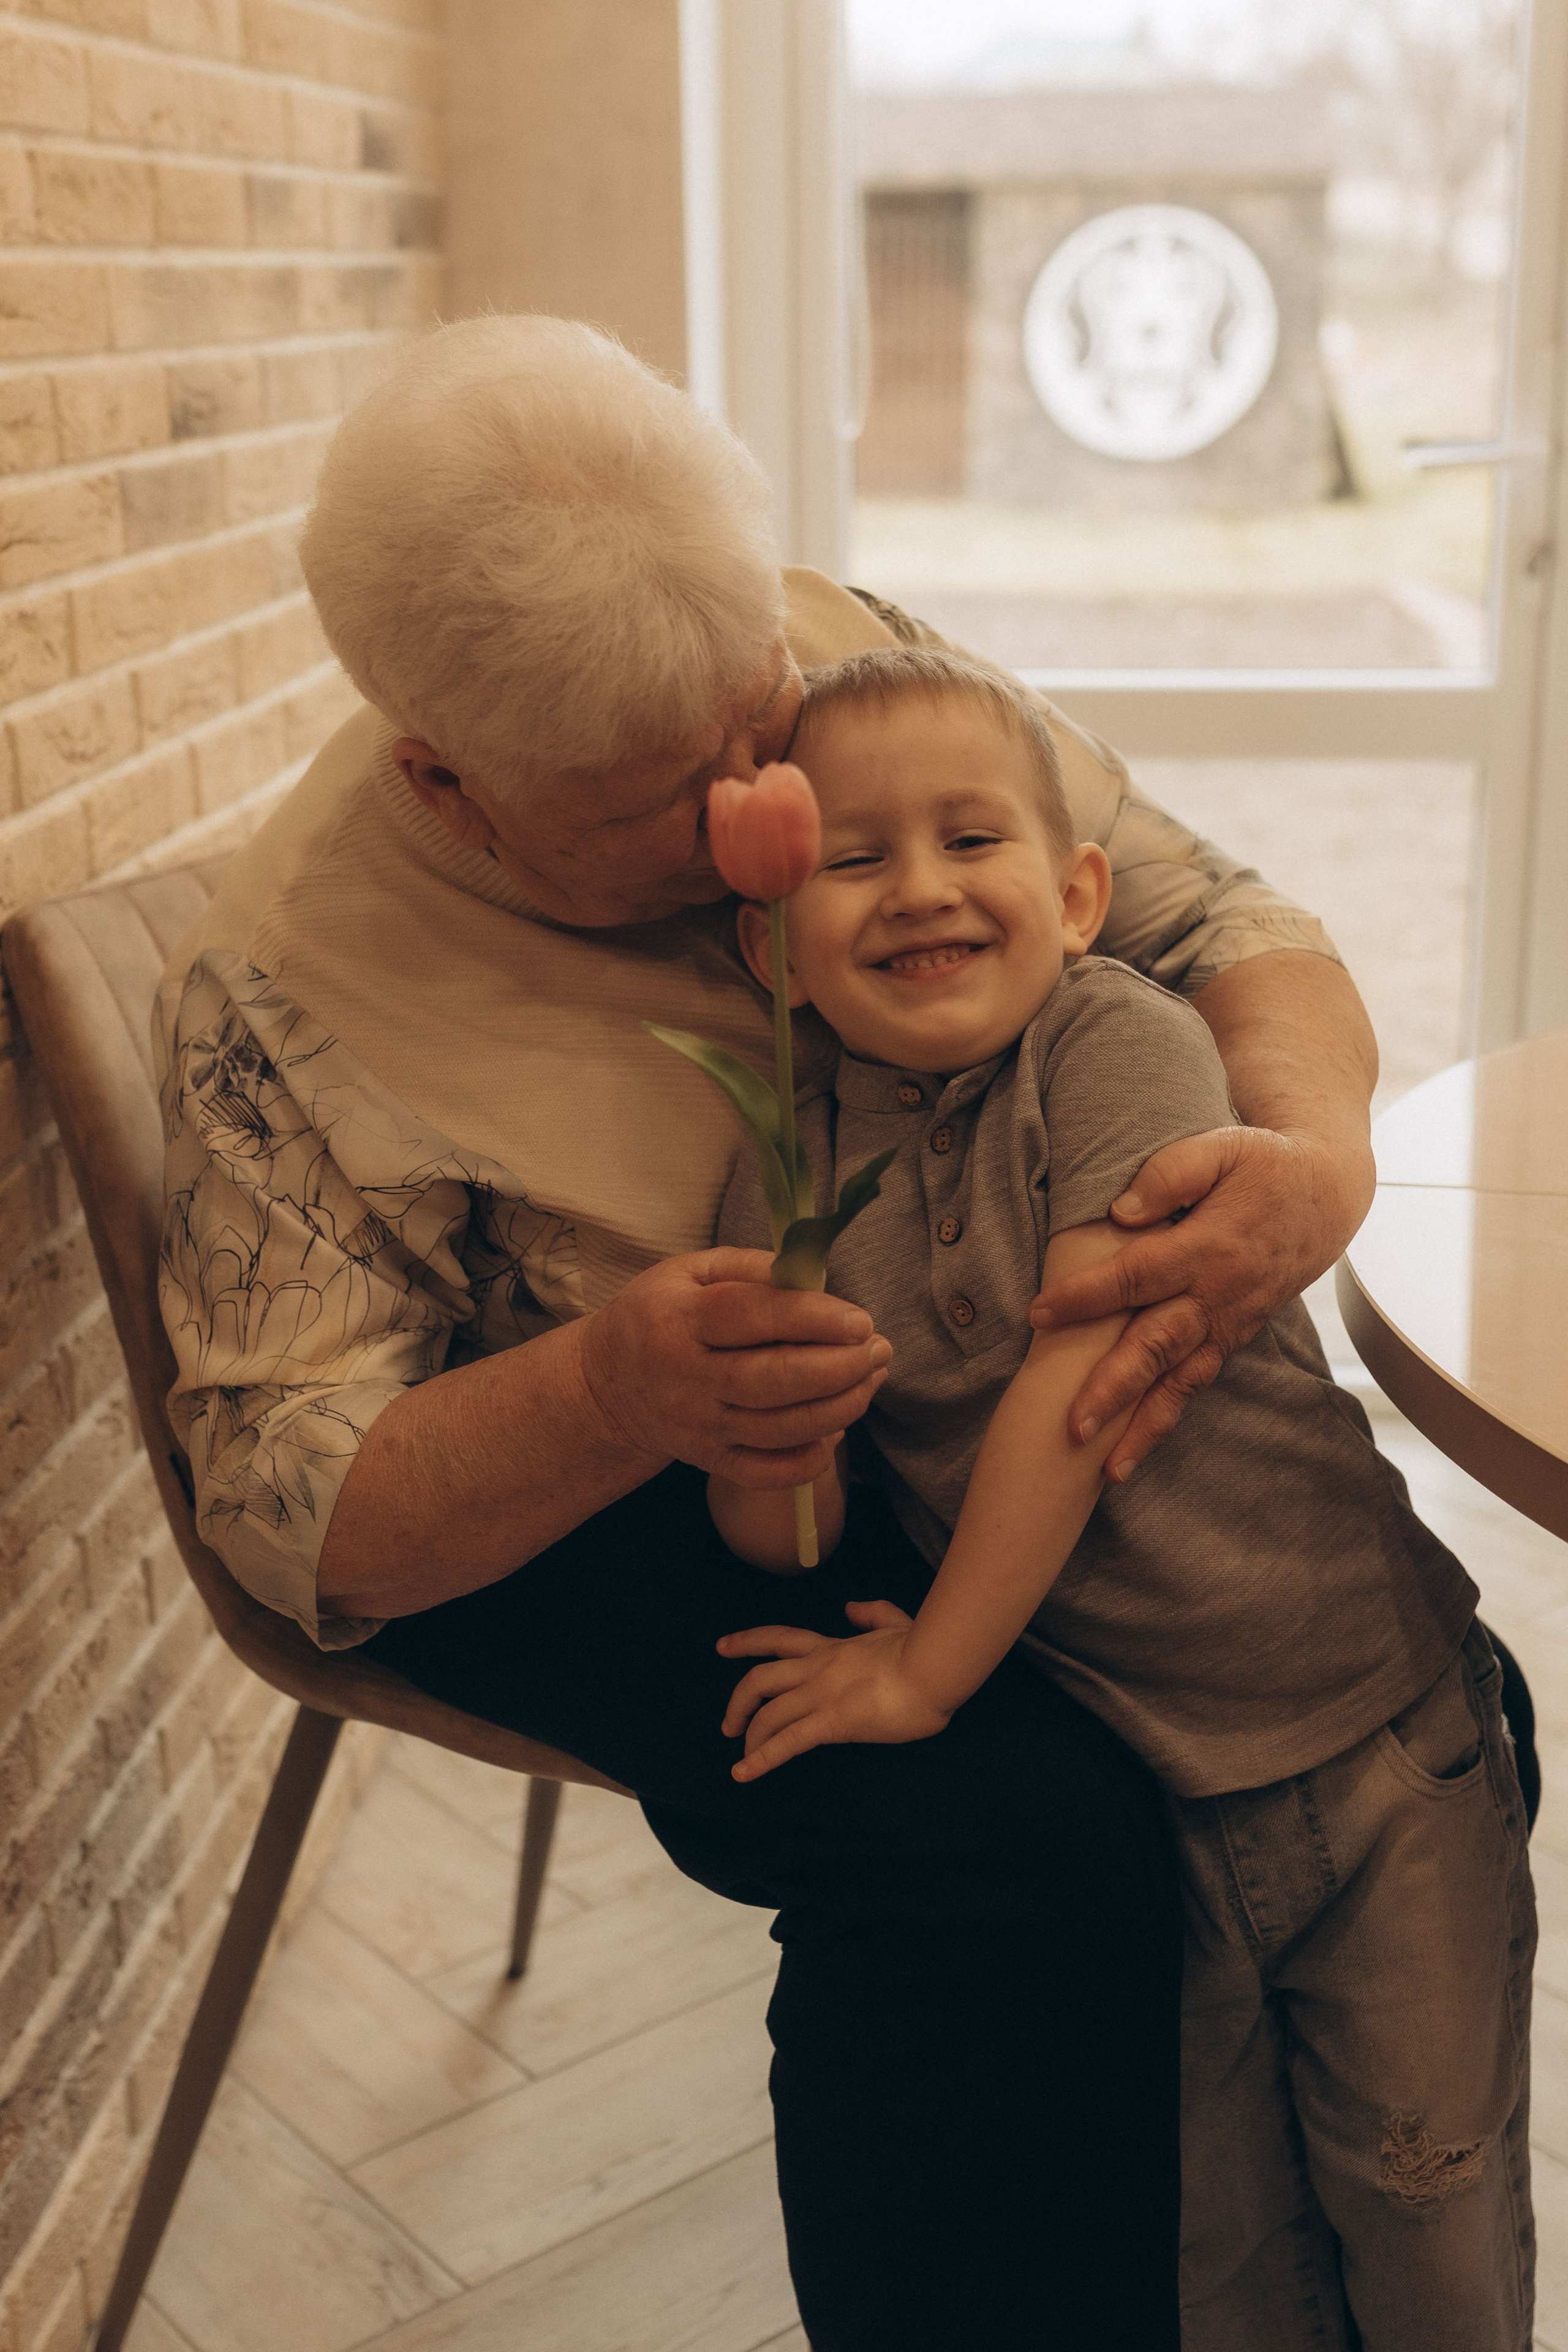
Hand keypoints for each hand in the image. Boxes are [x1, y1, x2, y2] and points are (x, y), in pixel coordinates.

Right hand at [578, 1247, 890, 1486]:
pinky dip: (811, 1457)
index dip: (810, 1318)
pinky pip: (770, 1472)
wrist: (608, 1387)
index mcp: (678, 1320)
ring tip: (872, 1377)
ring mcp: (699, 1427)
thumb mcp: (688, 1271)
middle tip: (879, 1349)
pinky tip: (835, 1427)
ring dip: (840, 1406)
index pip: (749, 1317)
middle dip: (839, 1368)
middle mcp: (686, 1379)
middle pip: (773, 1381)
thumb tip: (812, 1276)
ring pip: (781, 1428)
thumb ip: (749, 1267)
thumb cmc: (659, 1316)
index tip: (860, 1320)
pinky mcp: (710, 1461)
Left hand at [718, 1599, 949, 1780]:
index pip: (779, 1639)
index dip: (747, 1642)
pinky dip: (761, 1760)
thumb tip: (851, 1607)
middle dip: (737, 1702)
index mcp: (831, 1648)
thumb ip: (872, 1613)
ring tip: (741, 1759)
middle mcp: (817, 1669)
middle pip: (759, 1679)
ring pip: (768, 1714)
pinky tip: (743, 1774)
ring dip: (749, 1737)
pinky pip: (787, 1742)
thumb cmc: (922, 1649)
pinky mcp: (832, 1721)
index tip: (722, 1647)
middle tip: (728, 1724)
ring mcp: (821, 1695)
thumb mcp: (895, 1622)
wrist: (935, 1667)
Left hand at [1031, 1124, 1372, 1473]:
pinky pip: (1197, 1383)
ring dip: (1143, 1426)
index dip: (1087, 1296)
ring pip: (1181, 1382)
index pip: (1138, 1276)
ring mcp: (1229, 1322)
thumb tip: (1119, 1213)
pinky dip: (1167, 1417)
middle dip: (1114, 1388)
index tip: (1039, 1313)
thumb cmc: (1263, 1165)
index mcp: (1210, 1246)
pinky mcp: (1233, 1336)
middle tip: (1071, 1424)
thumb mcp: (1222, 1147)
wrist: (1324, 1195)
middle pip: (1158, 1346)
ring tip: (1107, 1468)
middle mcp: (1219, 1295)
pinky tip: (1134, 1449)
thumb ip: (1170, 1174)